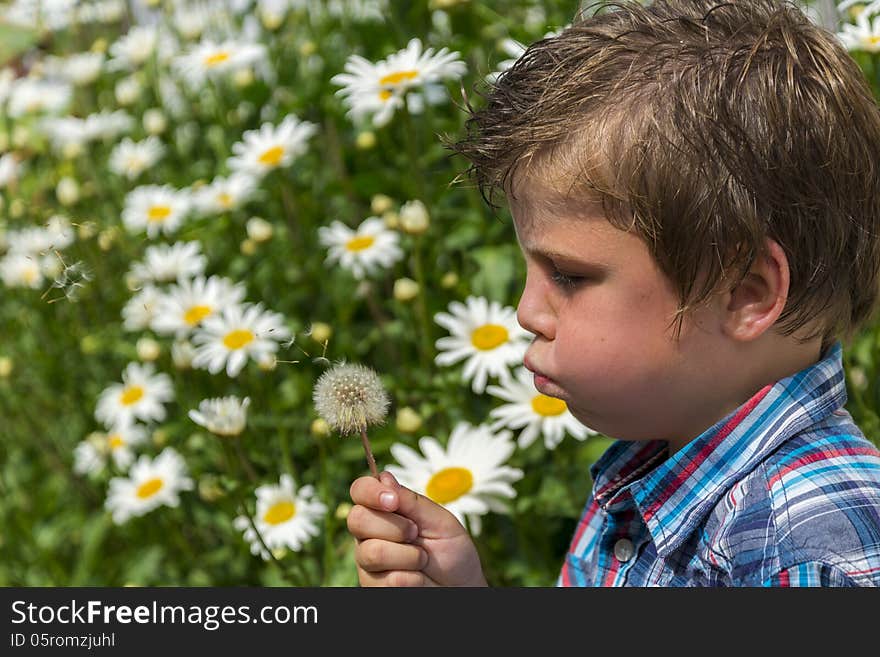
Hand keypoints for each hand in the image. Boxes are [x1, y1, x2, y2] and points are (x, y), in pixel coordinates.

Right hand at [348, 471, 487, 586]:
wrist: (461, 587)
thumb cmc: (452, 551)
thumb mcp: (440, 521)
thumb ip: (412, 501)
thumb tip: (383, 477)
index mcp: (384, 510)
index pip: (360, 490)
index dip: (370, 491)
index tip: (393, 500)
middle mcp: (369, 533)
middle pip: (357, 519)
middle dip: (394, 526)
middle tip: (415, 533)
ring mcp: (367, 561)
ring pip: (371, 552)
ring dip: (407, 555)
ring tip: (422, 559)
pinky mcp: (372, 586)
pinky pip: (386, 580)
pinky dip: (411, 578)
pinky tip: (418, 579)